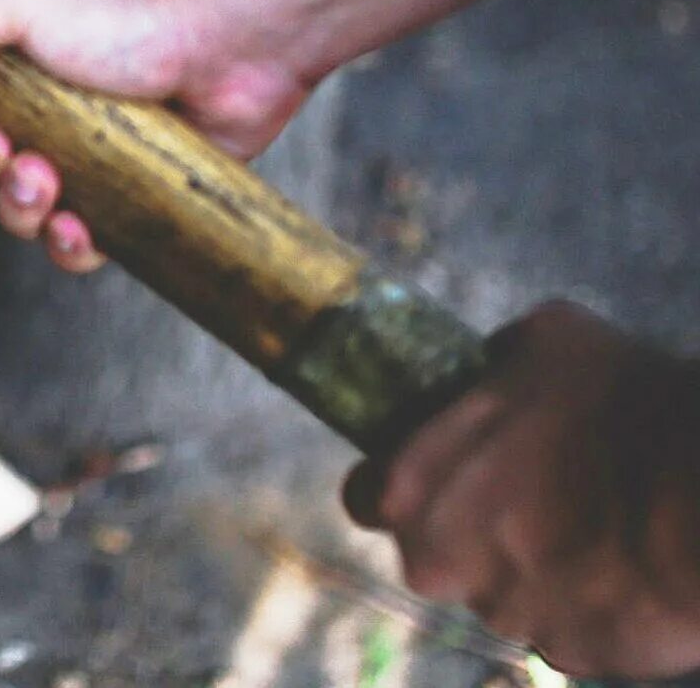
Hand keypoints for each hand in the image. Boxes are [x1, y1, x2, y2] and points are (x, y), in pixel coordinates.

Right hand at [0, 0, 314, 270]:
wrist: (232, 35)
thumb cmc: (123, 7)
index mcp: (9, 59)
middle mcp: (45, 109)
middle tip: (3, 148)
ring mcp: (90, 156)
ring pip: (21, 214)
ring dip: (15, 207)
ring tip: (46, 178)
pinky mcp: (133, 196)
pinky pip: (79, 246)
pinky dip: (65, 245)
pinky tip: (77, 225)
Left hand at [345, 303, 699, 677]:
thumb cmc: (621, 406)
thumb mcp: (545, 338)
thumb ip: (495, 360)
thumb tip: (493, 362)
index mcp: (411, 490)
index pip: (369, 498)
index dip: (401, 486)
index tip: (437, 475)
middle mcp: (441, 564)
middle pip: (438, 555)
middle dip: (472, 531)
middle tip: (530, 496)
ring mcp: (506, 615)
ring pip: (507, 593)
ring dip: (535, 566)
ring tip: (594, 524)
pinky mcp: (571, 654)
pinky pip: (567, 627)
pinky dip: (588, 603)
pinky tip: (623, 564)